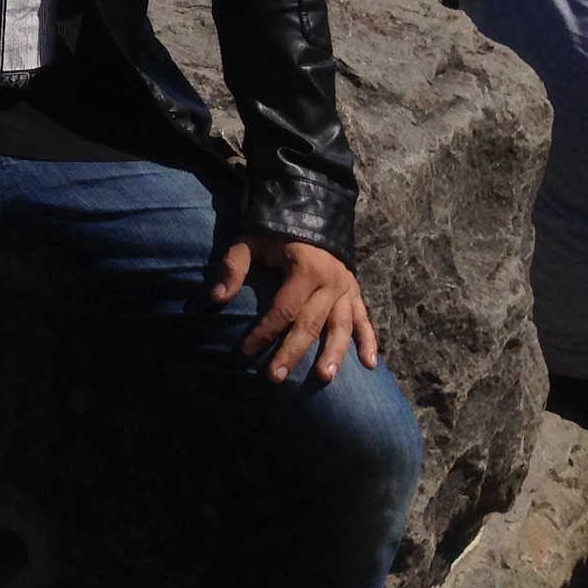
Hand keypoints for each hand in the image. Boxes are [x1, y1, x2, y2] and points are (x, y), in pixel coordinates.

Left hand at [209, 236, 378, 383]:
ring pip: (342, 326)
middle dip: (293, 352)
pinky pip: (365, 319)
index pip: (284, 308)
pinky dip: (369, 341)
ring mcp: (347, 288)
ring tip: (325, 377)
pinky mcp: (356, 292)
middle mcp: (331, 281)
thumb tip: (217, 298)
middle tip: (276, 377)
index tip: (246, 350)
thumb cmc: (274, 230)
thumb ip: (234, 267)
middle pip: (311, 323)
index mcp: (305, 268)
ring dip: (335, 353)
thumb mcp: (249, 241)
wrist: (310, 210)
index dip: (265, 331)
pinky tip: (371, 365)